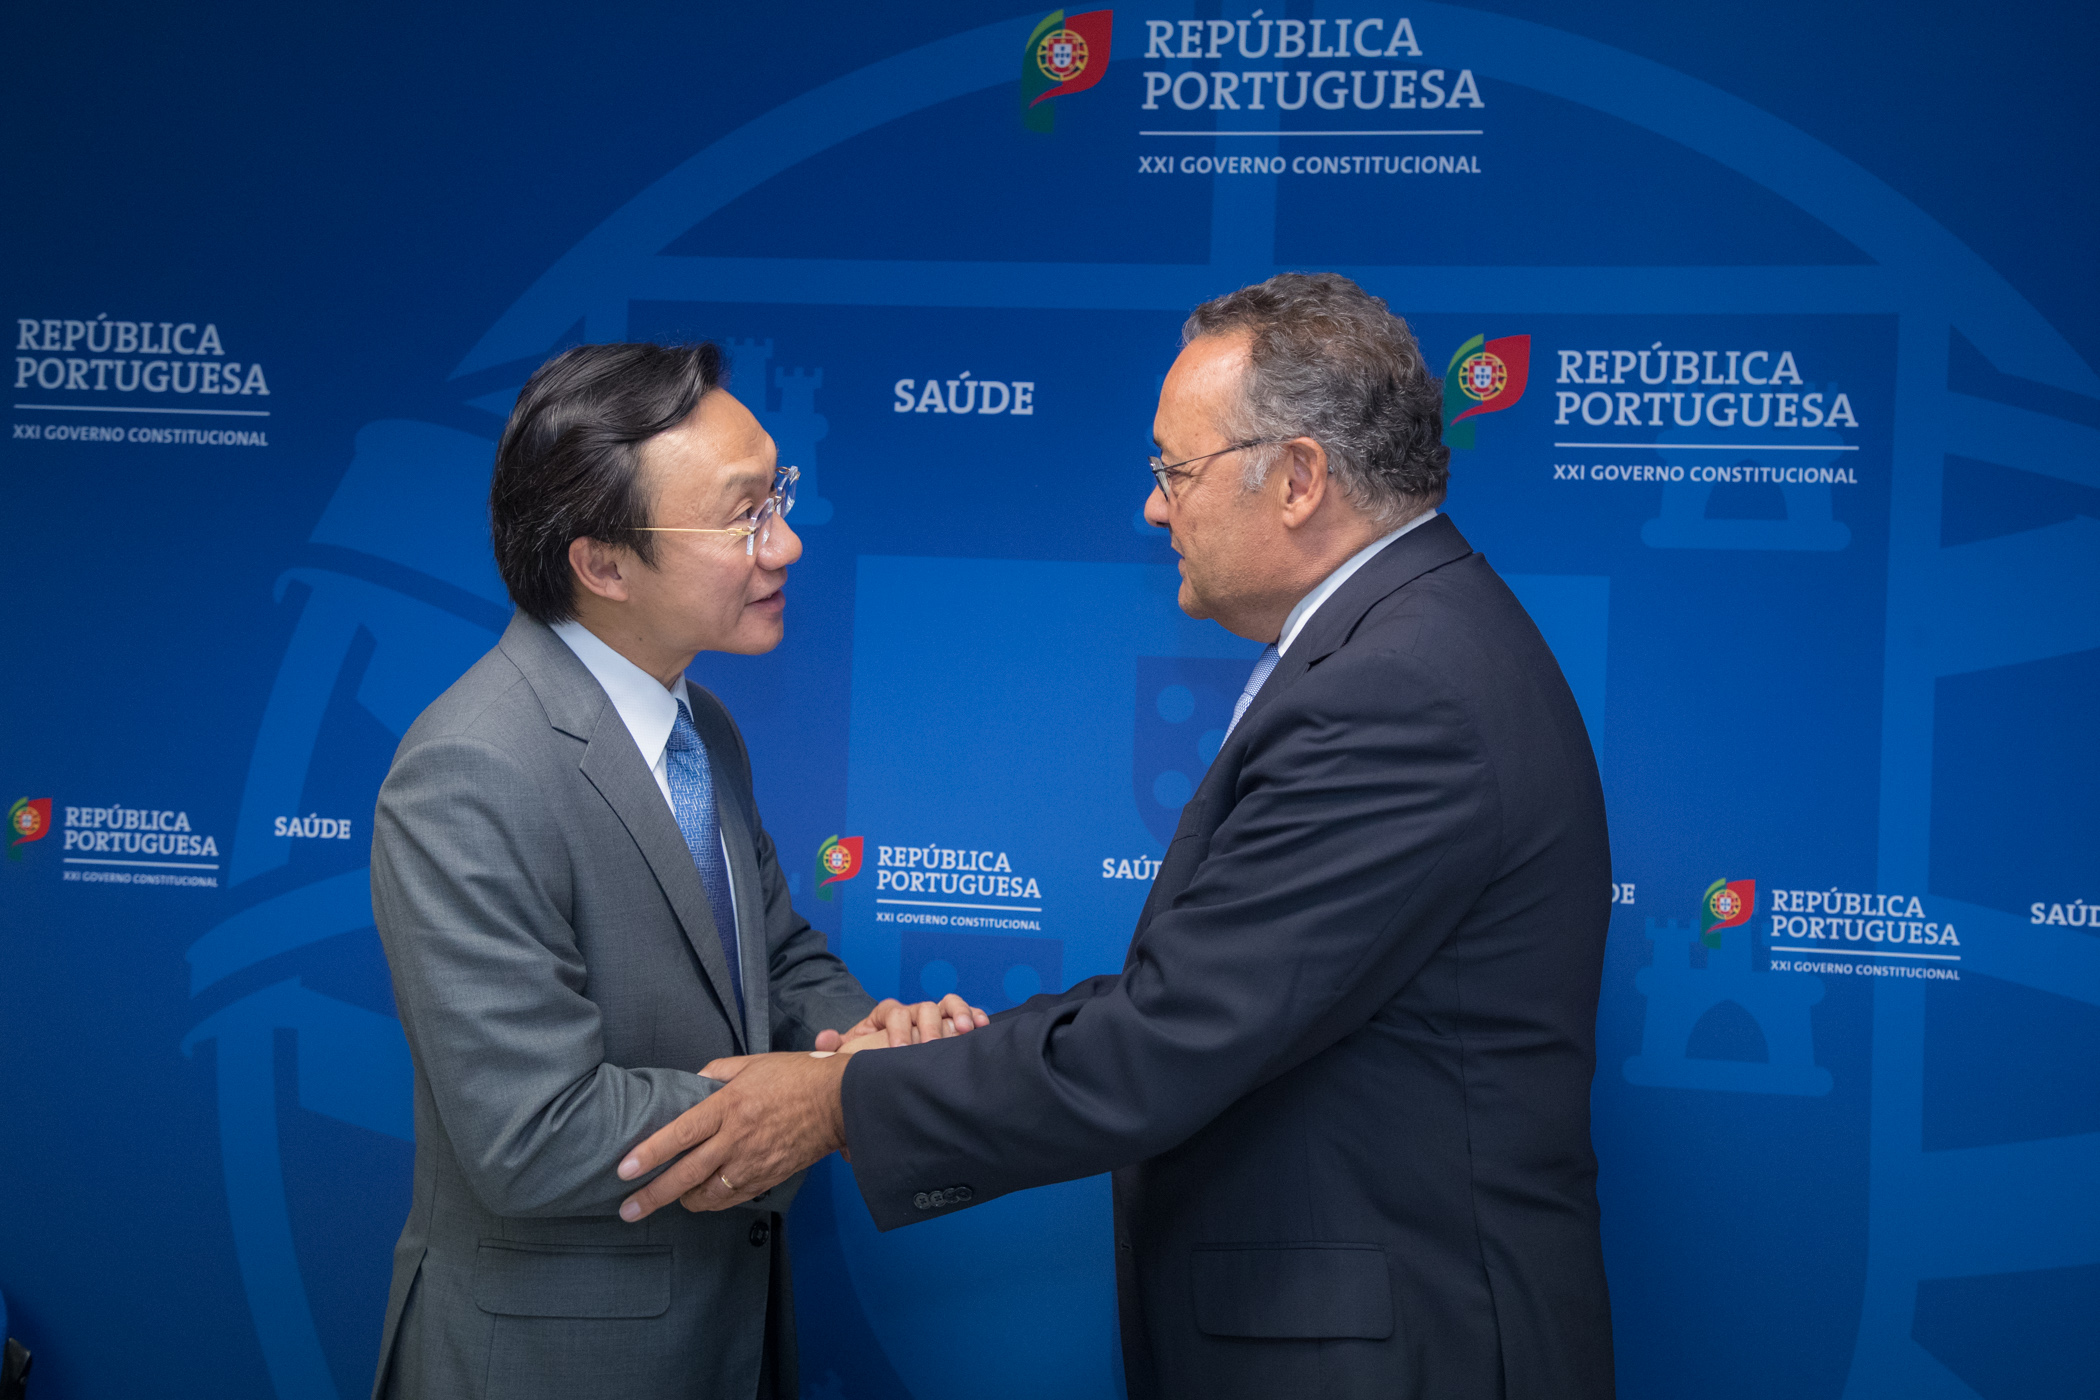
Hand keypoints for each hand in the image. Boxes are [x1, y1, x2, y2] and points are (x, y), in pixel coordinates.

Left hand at [617, 1051, 848, 1220]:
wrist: (842, 1102)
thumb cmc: (798, 1077)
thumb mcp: (754, 1063)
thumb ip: (718, 1072)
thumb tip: (695, 1082)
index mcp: (729, 1107)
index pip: (680, 1135)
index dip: (649, 1154)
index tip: (624, 1170)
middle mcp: (736, 1140)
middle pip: (686, 1176)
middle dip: (652, 1196)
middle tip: (627, 1210)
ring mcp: (753, 1164)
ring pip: (707, 1195)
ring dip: (683, 1199)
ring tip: (671, 1198)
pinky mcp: (768, 1178)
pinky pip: (732, 1199)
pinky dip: (714, 1201)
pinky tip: (704, 1198)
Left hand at [814, 994, 987, 1051]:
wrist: (885, 1066)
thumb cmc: (868, 1059)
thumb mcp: (850, 1054)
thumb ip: (835, 1047)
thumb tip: (824, 1039)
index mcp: (887, 1015)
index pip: (893, 1011)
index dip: (897, 1029)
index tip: (898, 1051)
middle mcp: (913, 1012)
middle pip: (924, 1007)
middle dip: (930, 1026)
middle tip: (933, 1046)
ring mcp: (935, 1017)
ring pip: (948, 1004)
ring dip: (958, 1013)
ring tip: (964, 1030)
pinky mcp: (954, 1026)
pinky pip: (968, 1014)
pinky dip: (976, 1016)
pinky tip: (981, 1028)